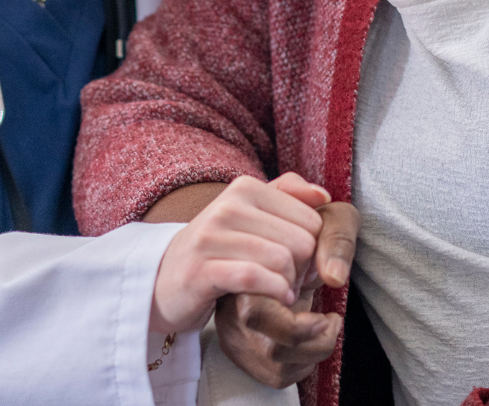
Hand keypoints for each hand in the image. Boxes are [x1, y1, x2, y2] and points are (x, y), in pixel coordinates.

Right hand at [215, 199, 359, 387]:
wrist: (165, 278)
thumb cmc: (219, 247)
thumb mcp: (251, 213)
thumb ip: (288, 195)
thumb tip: (323, 196)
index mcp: (245, 188)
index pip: (310, 219)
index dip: (315, 247)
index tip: (302, 262)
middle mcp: (228, 206)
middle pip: (300, 241)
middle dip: (304, 269)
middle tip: (294, 281)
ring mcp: (211, 237)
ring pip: (281, 259)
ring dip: (290, 285)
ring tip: (284, 291)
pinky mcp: (202, 270)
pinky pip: (255, 278)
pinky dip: (274, 293)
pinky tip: (278, 300)